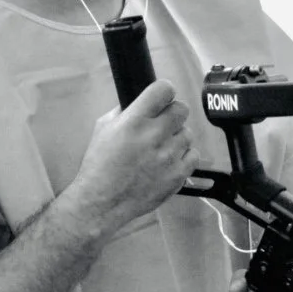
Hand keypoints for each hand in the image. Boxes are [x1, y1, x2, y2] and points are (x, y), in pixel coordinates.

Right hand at [71, 80, 199, 232]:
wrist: (102, 201)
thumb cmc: (99, 166)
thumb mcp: (103, 128)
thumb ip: (125, 111)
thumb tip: (143, 101)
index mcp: (134, 121)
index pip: (164, 90)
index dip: (164, 92)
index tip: (162, 98)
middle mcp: (154, 136)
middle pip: (182, 109)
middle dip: (172, 114)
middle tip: (162, 124)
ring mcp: (168, 157)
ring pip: (187, 133)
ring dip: (176, 137)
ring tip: (160, 148)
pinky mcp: (177, 175)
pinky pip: (193, 155)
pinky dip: (183, 157)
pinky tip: (168, 161)